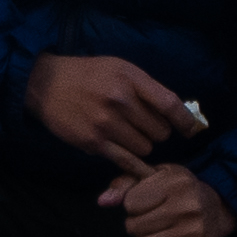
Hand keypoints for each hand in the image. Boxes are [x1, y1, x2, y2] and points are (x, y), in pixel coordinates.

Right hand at [20, 49, 197, 168]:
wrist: (46, 84)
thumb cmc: (87, 75)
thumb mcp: (119, 68)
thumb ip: (146, 88)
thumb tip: (176, 111)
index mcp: (130, 78)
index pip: (170, 104)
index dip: (185, 121)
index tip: (190, 129)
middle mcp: (120, 100)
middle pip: (160, 131)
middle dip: (156, 131)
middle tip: (143, 126)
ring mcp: (106, 123)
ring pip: (145, 148)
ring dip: (141, 145)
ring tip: (127, 134)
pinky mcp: (94, 142)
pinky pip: (127, 162)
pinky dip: (137, 167)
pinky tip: (139, 167)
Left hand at [102, 160, 234, 236]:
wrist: (216, 208)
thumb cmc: (177, 191)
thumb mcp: (154, 177)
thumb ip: (125, 184)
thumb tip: (103, 201)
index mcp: (176, 182)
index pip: (130, 205)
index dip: (135, 205)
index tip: (151, 202)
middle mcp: (189, 207)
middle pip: (133, 227)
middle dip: (139, 224)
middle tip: (157, 218)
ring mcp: (195, 232)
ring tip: (163, 230)